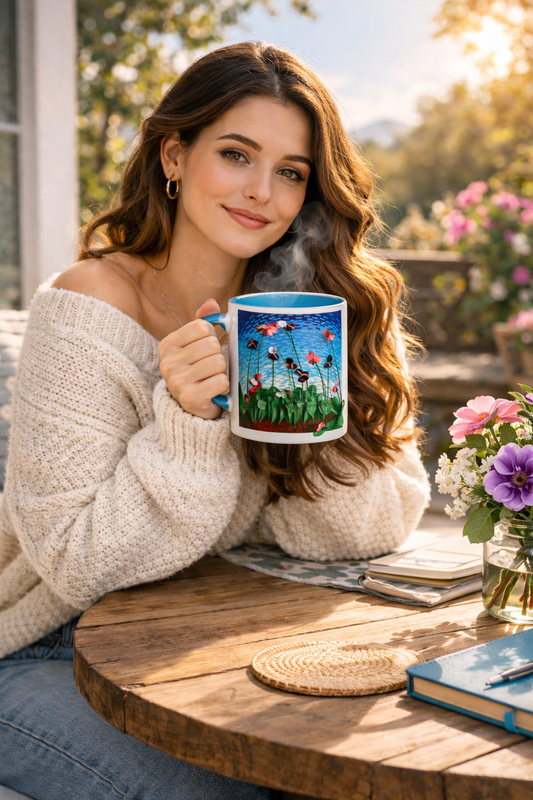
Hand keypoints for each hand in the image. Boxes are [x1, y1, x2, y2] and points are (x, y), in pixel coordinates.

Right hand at [159, 299, 228, 419]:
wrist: (191, 407)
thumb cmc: (197, 370)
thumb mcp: (196, 344)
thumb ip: (203, 322)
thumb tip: (212, 302)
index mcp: (168, 345)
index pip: (202, 327)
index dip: (211, 336)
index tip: (206, 349)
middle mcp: (168, 362)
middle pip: (211, 345)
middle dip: (218, 355)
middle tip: (211, 367)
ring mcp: (177, 382)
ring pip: (218, 362)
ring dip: (222, 371)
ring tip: (212, 378)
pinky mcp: (190, 398)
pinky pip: (221, 381)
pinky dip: (224, 386)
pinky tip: (215, 390)